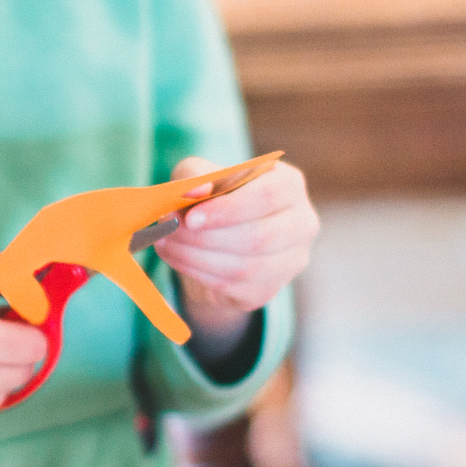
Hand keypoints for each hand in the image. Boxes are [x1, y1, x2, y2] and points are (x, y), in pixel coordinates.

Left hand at [154, 155, 318, 347]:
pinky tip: (177, 258)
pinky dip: (198, 273)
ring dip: (196, 257)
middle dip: (206, 237)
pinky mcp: (268, 290)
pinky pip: (233, 287)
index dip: (229, 208)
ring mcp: (290, 261)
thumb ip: (196, 176)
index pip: (268, 196)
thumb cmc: (211, 198)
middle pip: (259, 237)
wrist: (215, 240)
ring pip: (246, 267)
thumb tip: (197, 191)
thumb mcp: (199, 176)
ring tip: (165, 242)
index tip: (191, 217)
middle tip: (170, 231)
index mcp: (290, 185)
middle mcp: (301, 223)